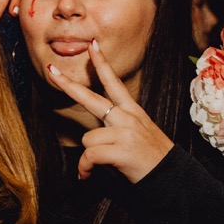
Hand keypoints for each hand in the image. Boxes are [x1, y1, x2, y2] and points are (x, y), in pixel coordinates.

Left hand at [44, 40, 174, 182]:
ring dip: (87, 157)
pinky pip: (89, 155)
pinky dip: (85, 168)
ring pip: (87, 138)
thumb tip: (90, 141)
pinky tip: (89, 175)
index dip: (102, 63)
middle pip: (91, 98)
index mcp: (131, 112)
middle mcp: (128, 117)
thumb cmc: (149, 160)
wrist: (172, 178)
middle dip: (68, 85)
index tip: (92, 45)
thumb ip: (113, 131)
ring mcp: (125, 132)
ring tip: (96, 167)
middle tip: (51, 71)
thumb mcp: (134, 137)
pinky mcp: (122, 149)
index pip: (113, 82)